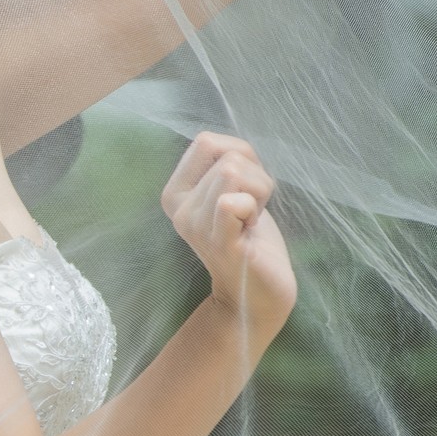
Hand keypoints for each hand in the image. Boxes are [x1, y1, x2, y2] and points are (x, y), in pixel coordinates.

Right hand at [161, 131, 296, 331]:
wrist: (257, 293)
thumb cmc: (250, 237)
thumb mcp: (235, 190)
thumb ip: (230, 161)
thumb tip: (230, 155)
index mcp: (175, 194)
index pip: (206, 142)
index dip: (239, 156)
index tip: (242, 189)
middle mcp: (180, 211)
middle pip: (228, 158)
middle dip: (255, 178)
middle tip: (251, 212)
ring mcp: (198, 228)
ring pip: (236, 172)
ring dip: (260, 192)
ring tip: (252, 221)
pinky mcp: (221, 244)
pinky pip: (231, 202)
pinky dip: (251, 205)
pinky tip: (251, 227)